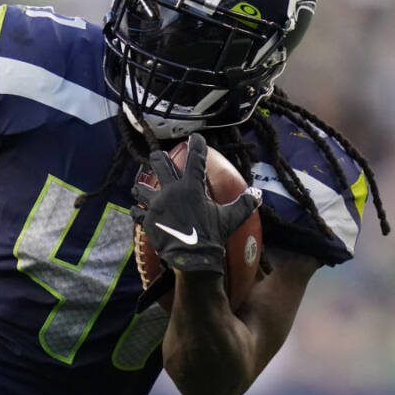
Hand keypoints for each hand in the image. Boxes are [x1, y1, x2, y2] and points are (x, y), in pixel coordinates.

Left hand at [132, 135, 259, 274]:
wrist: (192, 257)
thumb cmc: (212, 236)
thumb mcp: (231, 218)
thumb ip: (244, 204)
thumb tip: (257, 194)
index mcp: (191, 187)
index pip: (195, 159)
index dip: (196, 145)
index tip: (195, 137)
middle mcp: (170, 191)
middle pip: (160, 165)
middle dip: (159, 158)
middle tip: (158, 155)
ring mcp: (156, 205)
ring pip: (142, 188)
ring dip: (140, 186)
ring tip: (138, 186)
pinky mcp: (148, 220)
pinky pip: (138, 212)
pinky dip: (138, 210)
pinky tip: (136, 210)